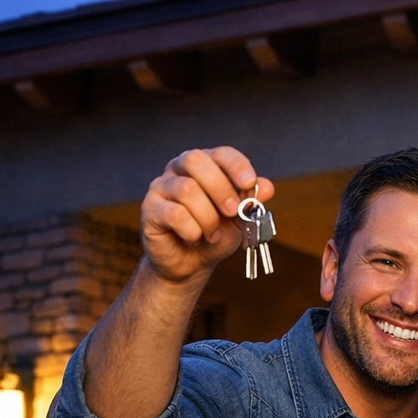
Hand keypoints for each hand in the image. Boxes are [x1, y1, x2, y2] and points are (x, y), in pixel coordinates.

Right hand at [141, 147, 272, 283]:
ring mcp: (161, 187)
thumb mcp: (238, 220)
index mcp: (204, 166)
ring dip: (208, 218)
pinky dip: (192, 231)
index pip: (220, 153)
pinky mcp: (150, 209)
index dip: (236, 165)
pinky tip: (193, 238)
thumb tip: (267, 187)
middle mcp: (179, 170)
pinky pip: (174, 214)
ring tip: (212, 234)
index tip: (249, 183)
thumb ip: (251, 203)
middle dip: (220, 187)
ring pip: (187, 190)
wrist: (191, 264)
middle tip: (232, 211)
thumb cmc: (214, 235)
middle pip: (196, 161)